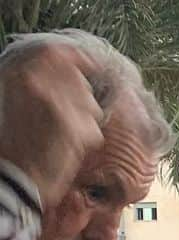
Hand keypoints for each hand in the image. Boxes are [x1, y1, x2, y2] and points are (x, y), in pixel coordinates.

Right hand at [0, 44, 104, 208]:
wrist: (14, 176)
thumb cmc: (19, 142)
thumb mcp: (19, 97)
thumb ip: (43, 80)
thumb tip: (76, 71)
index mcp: (19, 69)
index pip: (59, 52)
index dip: (81, 59)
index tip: (93, 67)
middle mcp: (35, 79)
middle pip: (82, 83)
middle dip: (84, 103)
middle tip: (68, 123)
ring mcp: (53, 100)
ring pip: (92, 108)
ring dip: (86, 123)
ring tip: (63, 137)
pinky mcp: (69, 125)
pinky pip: (93, 130)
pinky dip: (86, 141)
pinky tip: (66, 149)